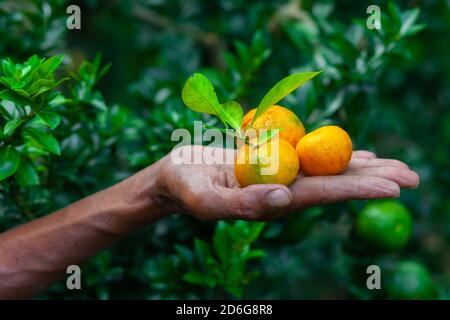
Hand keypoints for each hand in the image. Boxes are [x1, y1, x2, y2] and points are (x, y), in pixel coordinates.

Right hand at [157, 146, 418, 220]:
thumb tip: (284, 198)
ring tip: (395, 165)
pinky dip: (336, 153)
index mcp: (272, 200)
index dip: (357, 190)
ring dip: (362, 165)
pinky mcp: (273, 159)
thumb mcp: (205, 199)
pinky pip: (310, 154)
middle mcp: (283, 187)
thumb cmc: (184, 189)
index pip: (321, 194)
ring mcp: (280, 173)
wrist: (176, 177)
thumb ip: (241, 204)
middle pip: (334, 181)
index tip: (392, 188)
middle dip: (373, 178)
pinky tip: (357, 153)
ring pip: (327, 167)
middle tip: (412, 176)